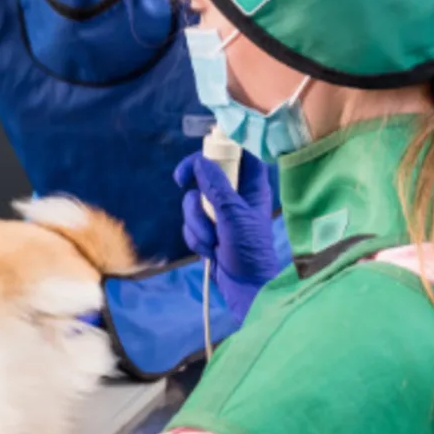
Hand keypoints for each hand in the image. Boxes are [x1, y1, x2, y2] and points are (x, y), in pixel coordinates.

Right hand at [174, 154, 286, 317]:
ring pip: (192, 202)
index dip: (219, 146)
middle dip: (196, 190)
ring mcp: (219, 213)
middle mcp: (234, 195)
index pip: (237, 152)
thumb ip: (216, 187)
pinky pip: (189, 223)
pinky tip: (211, 250)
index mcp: (251, 185)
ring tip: (214, 240)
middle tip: (182, 181)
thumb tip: (199, 162)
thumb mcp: (234, 215)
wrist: (246, 288)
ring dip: (198, 223)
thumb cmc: (250, 250)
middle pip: (206, 174)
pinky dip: (196, 238)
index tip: (199, 152)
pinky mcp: (206, 229)